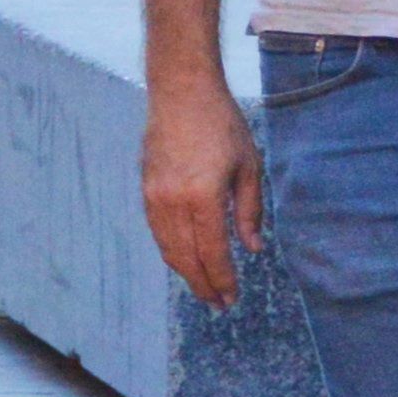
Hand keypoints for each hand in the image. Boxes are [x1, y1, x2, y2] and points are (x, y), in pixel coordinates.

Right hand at [141, 74, 265, 308]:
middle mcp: (173, 200)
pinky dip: (171, 249)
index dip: (223, 278)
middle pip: (185, 256)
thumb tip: (252, 248)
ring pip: (167, 246)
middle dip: (202, 283)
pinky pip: (157, 230)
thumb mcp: (249, 167)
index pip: (212, 251)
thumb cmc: (222, 125)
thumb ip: (250, 211)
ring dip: (185, 271)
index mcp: (203, 196)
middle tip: (218, 303)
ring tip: (202, 286)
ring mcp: (154, 194)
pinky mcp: (145, 187)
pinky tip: (184, 256)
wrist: (181, 93)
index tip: (232, 298)